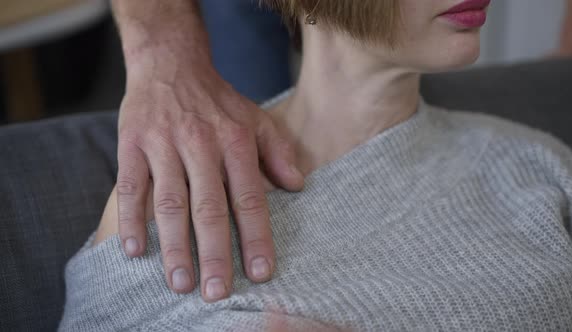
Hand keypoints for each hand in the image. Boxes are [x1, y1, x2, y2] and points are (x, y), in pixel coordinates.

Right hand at [116, 54, 303, 301]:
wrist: (171, 63)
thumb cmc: (218, 100)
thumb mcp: (256, 118)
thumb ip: (279, 152)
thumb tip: (298, 186)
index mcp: (235, 141)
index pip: (249, 197)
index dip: (255, 236)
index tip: (261, 272)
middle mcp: (200, 144)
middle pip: (208, 207)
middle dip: (213, 253)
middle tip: (216, 291)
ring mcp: (163, 144)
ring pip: (169, 202)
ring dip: (174, 245)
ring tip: (180, 283)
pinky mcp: (132, 144)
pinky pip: (129, 186)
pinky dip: (131, 219)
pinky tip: (134, 251)